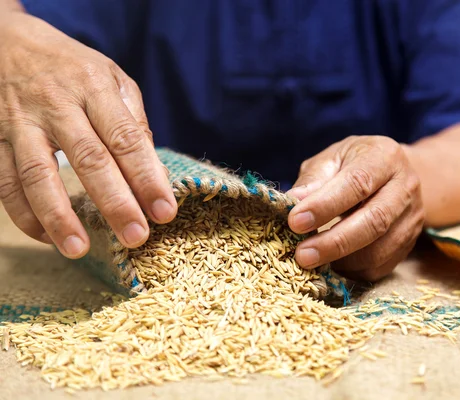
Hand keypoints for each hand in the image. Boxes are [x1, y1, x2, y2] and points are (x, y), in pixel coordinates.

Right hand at [0, 11, 176, 257]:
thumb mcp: (110, 77)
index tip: (165, 211)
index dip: (148, 178)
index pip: (127, 139)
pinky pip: (5, 182)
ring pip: (39, 174)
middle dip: (115, 202)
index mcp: (94, 88)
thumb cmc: (70, 67)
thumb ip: (132, 119)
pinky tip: (45, 236)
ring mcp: (20, 121)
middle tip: (136, 236)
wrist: (5, 40)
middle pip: (89, 159)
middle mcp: (57, 104)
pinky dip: (24, 213)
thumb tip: (152, 168)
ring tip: (78, 249)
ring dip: (59, 216)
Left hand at [287, 136, 424, 281]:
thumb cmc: (354, 164)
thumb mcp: (332, 159)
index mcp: (385, 157)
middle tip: (302, 255)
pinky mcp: (409, 244)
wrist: (393, 175)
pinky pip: (380, 267)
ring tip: (312, 259)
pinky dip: (352, 270)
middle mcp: (406, 187)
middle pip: (375, 221)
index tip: (295, 222)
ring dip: (342, 261)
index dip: (325, 205)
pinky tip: (331, 263)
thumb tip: (292, 201)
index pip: (357, 183)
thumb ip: (313, 179)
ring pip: (379, 250)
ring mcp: (412, 218)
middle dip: (334, 242)